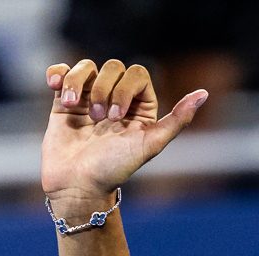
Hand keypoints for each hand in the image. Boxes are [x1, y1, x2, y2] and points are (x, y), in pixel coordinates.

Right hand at [40, 59, 207, 209]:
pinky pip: (62, 73)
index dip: (126, 89)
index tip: (117, 118)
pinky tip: (55, 86)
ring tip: (73, 106)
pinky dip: (58, 73)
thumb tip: (204, 93)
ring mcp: (89, 100)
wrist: (78, 186)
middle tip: (100, 119)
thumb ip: (178, 120)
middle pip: (112, 67)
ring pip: (87, 67)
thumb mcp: (151, 144)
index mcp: (140, 108)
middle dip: (104, 90)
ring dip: (79, 82)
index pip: (137, 74)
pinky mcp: (64, 103)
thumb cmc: (115, 168)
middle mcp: (116, 100)